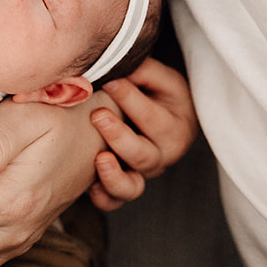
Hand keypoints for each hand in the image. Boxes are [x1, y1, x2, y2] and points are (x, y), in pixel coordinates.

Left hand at [87, 58, 196, 210]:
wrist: (165, 115)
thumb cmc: (160, 93)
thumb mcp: (161, 78)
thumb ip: (144, 70)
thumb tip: (118, 65)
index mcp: (175, 128)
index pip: (153, 117)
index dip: (130, 98)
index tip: (110, 80)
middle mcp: (161, 155)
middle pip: (142, 155)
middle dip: (119, 136)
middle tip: (98, 115)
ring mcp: (141, 173)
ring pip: (132, 186)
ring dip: (113, 175)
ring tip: (99, 158)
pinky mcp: (124, 185)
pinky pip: (114, 201)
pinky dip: (103, 198)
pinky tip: (90, 187)